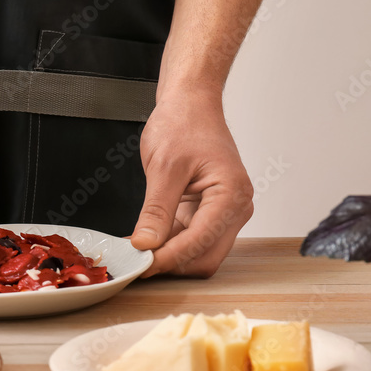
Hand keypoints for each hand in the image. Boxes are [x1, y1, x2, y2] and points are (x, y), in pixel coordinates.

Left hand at [130, 89, 253, 276]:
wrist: (189, 105)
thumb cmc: (184, 124)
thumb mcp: (164, 167)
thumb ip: (156, 210)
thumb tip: (146, 244)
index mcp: (232, 194)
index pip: (201, 242)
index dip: (169, 258)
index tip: (141, 265)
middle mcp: (234, 208)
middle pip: (205, 257)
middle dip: (172, 263)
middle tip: (136, 262)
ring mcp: (223, 212)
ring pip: (198, 253)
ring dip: (169, 256)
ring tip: (137, 251)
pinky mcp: (208, 213)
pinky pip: (189, 240)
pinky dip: (168, 245)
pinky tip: (145, 242)